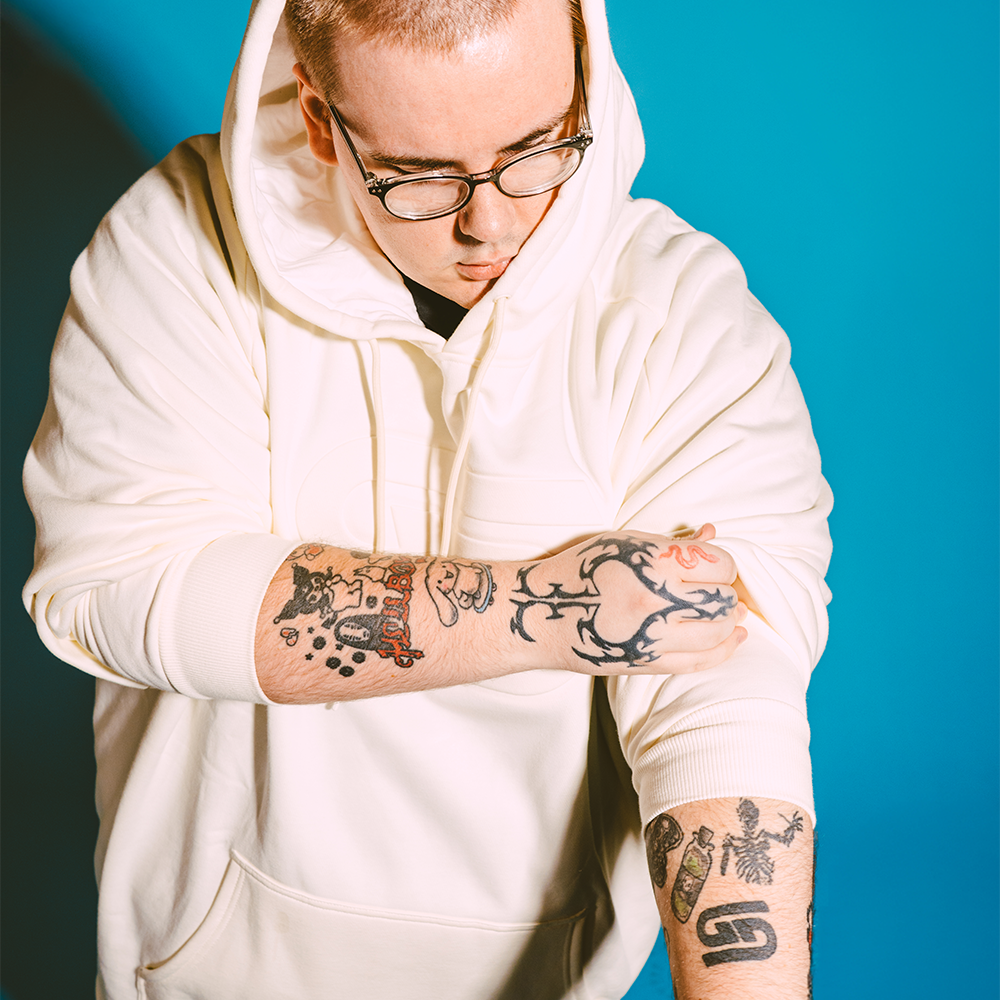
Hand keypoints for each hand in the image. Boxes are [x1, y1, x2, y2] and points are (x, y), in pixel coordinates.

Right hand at [510, 525, 746, 674]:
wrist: (541, 613)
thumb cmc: (580, 570)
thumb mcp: (626, 543)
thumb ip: (672, 543)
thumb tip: (712, 534)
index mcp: (652, 563)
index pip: (719, 563)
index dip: (723, 564)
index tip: (714, 566)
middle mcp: (656, 599)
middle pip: (722, 599)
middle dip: (727, 594)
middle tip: (720, 590)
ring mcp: (652, 634)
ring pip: (717, 632)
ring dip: (729, 621)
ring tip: (731, 613)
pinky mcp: (648, 662)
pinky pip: (701, 661)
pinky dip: (724, 650)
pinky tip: (734, 638)